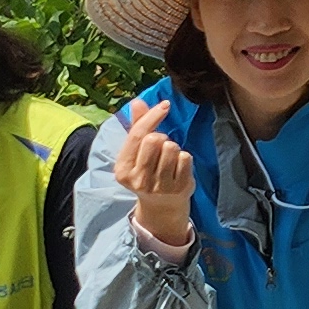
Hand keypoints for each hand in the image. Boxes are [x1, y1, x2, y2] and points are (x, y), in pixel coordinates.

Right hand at [110, 97, 197, 254]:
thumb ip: (136, 126)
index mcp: (123, 169)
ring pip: (172, 147)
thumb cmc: (147, 172)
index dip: (152, 117)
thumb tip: (137, 102)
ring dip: (173, 148)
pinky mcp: (179, 188)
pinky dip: (184, 157)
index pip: (137, 136)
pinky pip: (186, 157)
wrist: (161, 206)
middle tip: (161, 147)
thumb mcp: (136, 153)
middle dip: (161, 137)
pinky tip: (178, 168)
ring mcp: (160, 186)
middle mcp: (139, 180)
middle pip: (155, 139)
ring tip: (169, 159)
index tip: (165, 105)